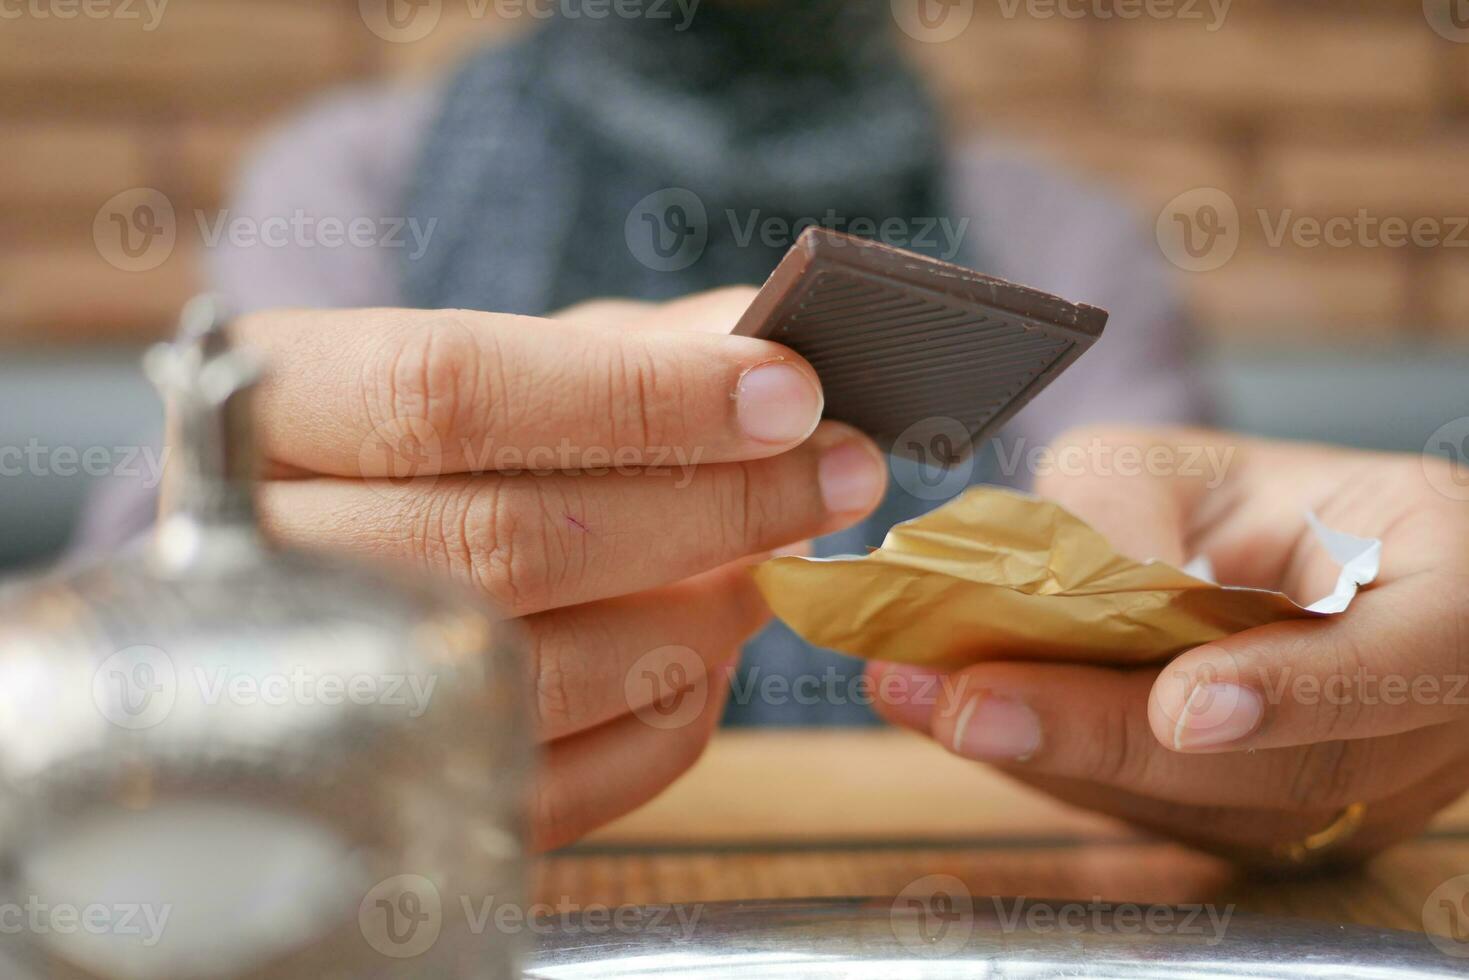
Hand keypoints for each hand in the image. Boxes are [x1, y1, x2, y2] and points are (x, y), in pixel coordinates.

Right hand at [234, 288, 888, 848]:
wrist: (342, 552)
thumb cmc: (446, 439)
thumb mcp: (520, 355)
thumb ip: (636, 347)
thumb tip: (767, 348)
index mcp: (276, 401)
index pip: (448, 391)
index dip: (637, 397)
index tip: (788, 393)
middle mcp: (261, 551)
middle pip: (503, 541)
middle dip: (709, 507)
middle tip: (835, 475)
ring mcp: (315, 688)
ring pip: (532, 671)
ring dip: (696, 616)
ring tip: (770, 559)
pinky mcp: (395, 793)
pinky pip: (558, 783)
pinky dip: (668, 715)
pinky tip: (710, 647)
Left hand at [871, 425, 1468, 868]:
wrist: (1302, 570)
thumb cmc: (1262, 502)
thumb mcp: (1197, 461)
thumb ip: (1133, 506)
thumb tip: (1068, 591)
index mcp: (1449, 605)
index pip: (1396, 667)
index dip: (1289, 692)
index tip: (1181, 702)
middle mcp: (1420, 731)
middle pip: (1272, 769)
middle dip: (1101, 736)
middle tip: (965, 700)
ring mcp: (1351, 802)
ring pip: (1203, 806)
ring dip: (1054, 761)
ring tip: (925, 701)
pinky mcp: (1272, 831)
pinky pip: (1164, 816)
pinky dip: (1060, 771)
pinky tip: (966, 724)